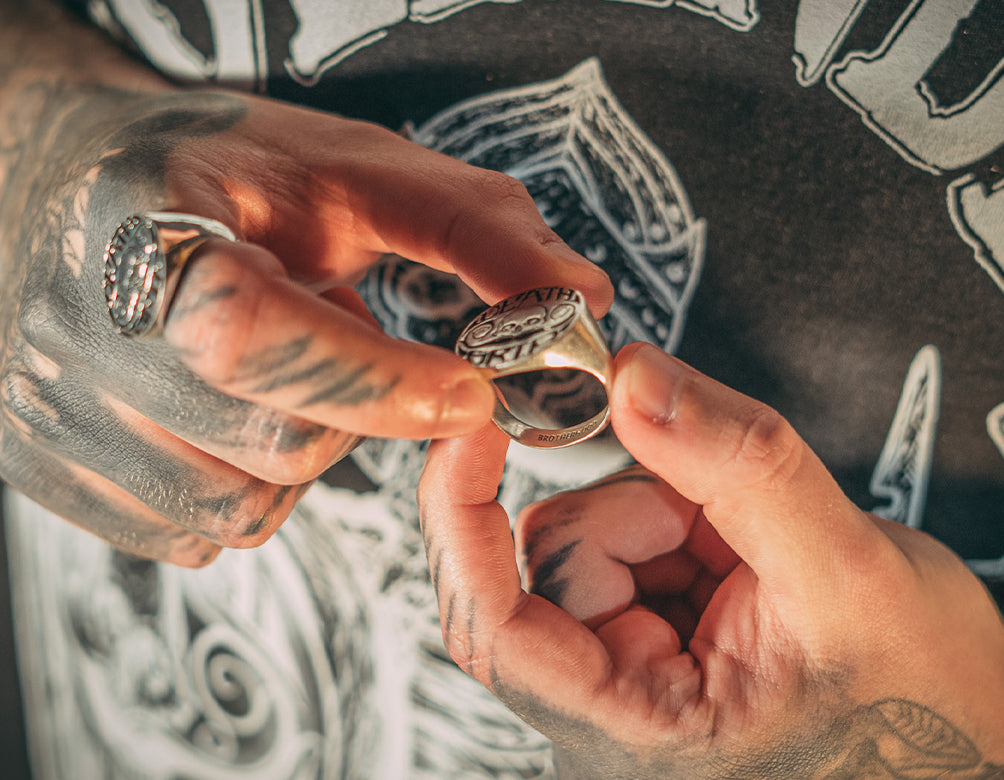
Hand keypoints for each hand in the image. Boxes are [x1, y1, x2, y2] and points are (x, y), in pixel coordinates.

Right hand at [0, 43, 610, 564]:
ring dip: (303, 444)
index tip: (473, 390)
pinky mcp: (61, 473)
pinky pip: (206, 527)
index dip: (377, 378)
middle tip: (343, 333)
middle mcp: (80, 334)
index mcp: (145, 230)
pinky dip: (252, 479)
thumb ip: (476, 228)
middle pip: (271, 442)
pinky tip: (233, 408)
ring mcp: (58, 415)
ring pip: (246, 501)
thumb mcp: (353, 168)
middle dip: (353, 407)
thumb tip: (584, 299)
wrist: (82, 189)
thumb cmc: (227, 175)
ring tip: (275, 363)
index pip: (255, 335)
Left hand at [418, 342, 1003, 777]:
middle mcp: (612, 711)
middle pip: (548, 565)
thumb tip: (632, 376)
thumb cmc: (926, 682)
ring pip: (582, 540)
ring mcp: (624, 672)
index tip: (474, 423)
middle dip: (637, 515)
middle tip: (723, 523)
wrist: (972, 712)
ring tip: (754, 550)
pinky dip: (677, 517)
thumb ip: (739, 464)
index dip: (465, 520)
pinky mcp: (643, 631)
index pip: (499, 631)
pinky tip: (738, 552)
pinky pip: (619, 538)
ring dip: (666, 513)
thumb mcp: (849, 567)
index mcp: (644, 734)